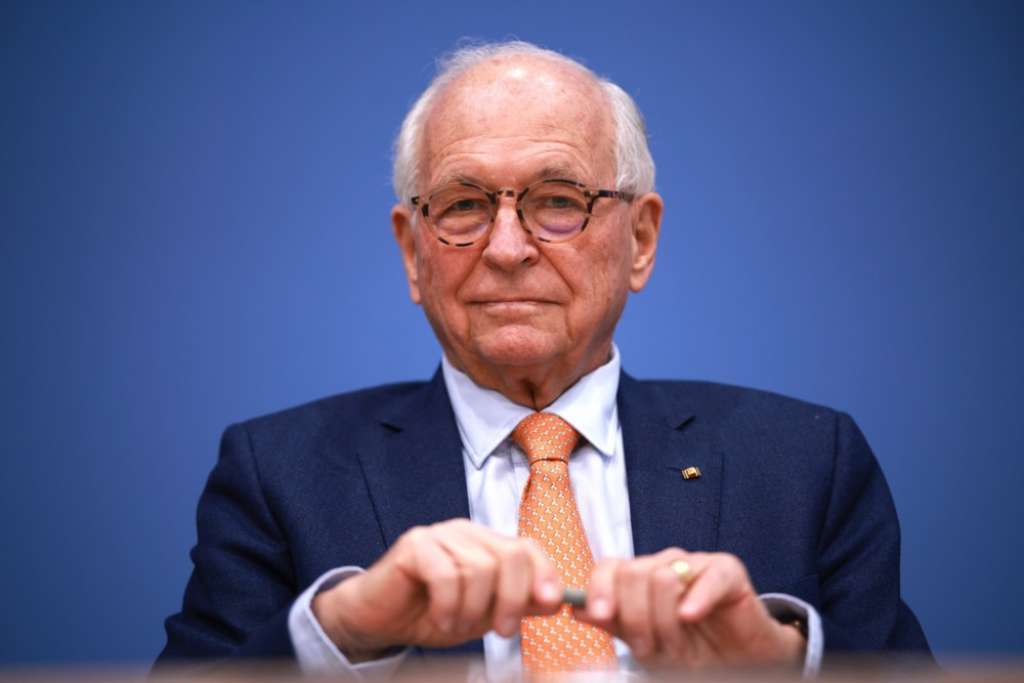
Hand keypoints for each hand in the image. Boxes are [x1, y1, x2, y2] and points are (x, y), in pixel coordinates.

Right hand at [312, 519, 562, 660]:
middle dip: (512, 599)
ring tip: (457, 625)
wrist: (379, 620)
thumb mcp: (483, 614)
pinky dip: (448, 606)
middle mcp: (467, 532)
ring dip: (473, 609)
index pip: (528, 548)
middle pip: (510, 555)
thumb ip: (517, 604)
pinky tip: (441, 618)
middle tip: (502, 631)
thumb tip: (556, 599)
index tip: (549, 606)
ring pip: (480, 568)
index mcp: (487, 543)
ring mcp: (440, 534)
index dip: (544, 574)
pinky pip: (446, 575)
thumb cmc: (431, 614)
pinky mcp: (415, 545)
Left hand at [575, 548, 805, 669]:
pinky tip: (690, 617)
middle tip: (650, 648)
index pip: (609, 567)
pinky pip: (705, 577)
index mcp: (639, 577)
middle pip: (633, 574)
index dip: (601, 590)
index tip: (602, 616)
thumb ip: (613, 623)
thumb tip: (576, 609)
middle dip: (638, 619)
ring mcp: (694, 563)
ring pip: (663, 578)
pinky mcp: (726, 570)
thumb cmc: (690, 650)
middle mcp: (663, 564)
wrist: (739, 663)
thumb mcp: (645, 643)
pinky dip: (695, 600)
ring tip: (678, 648)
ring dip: (667, 623)